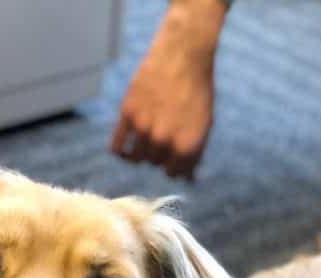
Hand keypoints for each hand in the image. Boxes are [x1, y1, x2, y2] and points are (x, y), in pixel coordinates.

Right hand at [111, 0, 226, 178]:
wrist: (183, 53)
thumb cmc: (196, 90)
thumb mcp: (204, 124)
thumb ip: (195, 154)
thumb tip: (188, 181)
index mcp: (186, 146)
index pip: (173, 173)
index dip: (173, 164)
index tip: (172, 154)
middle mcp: (164, 140)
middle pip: (154, 164)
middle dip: (158, 154)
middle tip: (160, 135)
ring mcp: (144, 127)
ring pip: (135, 158)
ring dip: (139, 152)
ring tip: (144, 138)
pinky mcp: (127, 113)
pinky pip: (116, 146)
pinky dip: (119, 150)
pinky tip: (124, 145)